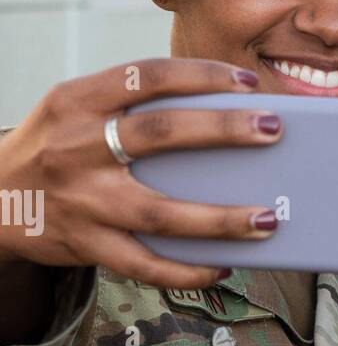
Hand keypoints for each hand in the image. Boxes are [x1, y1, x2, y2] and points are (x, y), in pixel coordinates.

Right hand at [0, 58, 282, 288]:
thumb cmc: (56, 147)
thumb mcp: (75, 110)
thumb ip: (130, 109)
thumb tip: (220, 123)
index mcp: (77, 100)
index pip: (146, 76)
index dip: (200, 75)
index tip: (248, 82)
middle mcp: (76, 147)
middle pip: (160, 135)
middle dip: (223, 130)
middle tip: (274, 130)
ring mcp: (81, 201)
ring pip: (160, 214)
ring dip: (219, 219)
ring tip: (266, 220)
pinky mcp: (85, 245)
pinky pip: (144, 265)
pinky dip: (187, 271)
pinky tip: (222, 266)